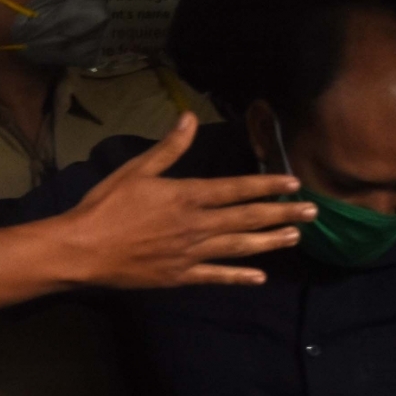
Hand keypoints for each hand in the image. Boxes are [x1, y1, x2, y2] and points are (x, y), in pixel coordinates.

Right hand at [61, 113, 312, 288]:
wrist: (83, 250)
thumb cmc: (106, 206)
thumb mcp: (136, 170)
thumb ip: (168, 148)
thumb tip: (189, 118)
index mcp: (187, 196)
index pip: (236, 189)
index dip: (267, 185)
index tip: (293, 183)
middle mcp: (196, 225)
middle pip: (247, 218)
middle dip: (282, 214)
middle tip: (313, 213)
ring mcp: (190, 253)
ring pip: (239, 246)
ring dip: (270, 242)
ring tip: (295, 237)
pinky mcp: (180, 276)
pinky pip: (216, 276)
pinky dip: (239, 277)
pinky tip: (260, 277)